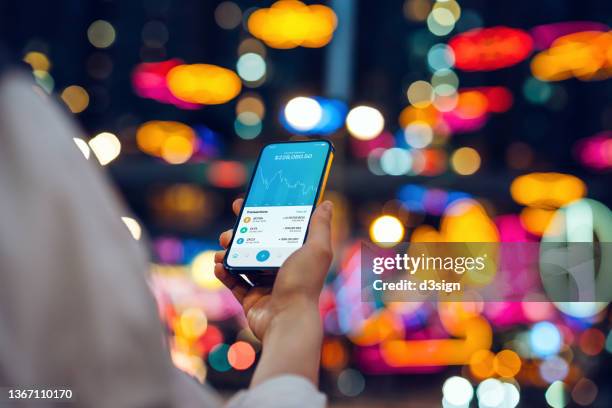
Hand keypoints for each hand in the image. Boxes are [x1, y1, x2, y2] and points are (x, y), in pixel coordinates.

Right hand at [214, 199, 333, 340]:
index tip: (246, 205)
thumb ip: (320, 225)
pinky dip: (224, 273)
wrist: (287, 320)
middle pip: (256, 245)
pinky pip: (234, 283)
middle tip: (229, 232)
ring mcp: (266, 286)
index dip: (262, 216)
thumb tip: (326, 203)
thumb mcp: (316, 249)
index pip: (277, 230)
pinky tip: (219, 265)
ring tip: (222, 250)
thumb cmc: (303, 283)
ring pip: (242, 263)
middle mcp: (282, 269)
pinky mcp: (252, 301)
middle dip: (240, 236)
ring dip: (229, 253)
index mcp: (296, 255)